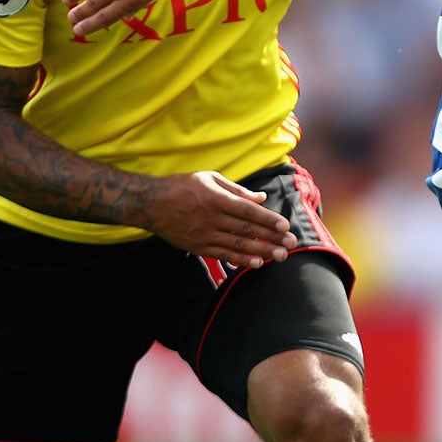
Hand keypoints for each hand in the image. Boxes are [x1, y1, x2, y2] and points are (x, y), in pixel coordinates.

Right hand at [144, 171, 296, 266]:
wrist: (151, 204)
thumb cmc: (182, 186)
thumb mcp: (209, 178)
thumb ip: (237, 190)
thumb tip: (261, 198)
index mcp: (216, 198)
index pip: (248, 211)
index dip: (267, 219)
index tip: (285, 226)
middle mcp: (212, 218)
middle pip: (247, 230)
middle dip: (271, 238)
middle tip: (291, 244)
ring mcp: (204, 234)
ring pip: (237, 245)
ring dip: (261, 251)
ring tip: (280, 256)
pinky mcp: (198, 247)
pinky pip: (223, 255)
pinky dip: (240, 260)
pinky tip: (256, 263)